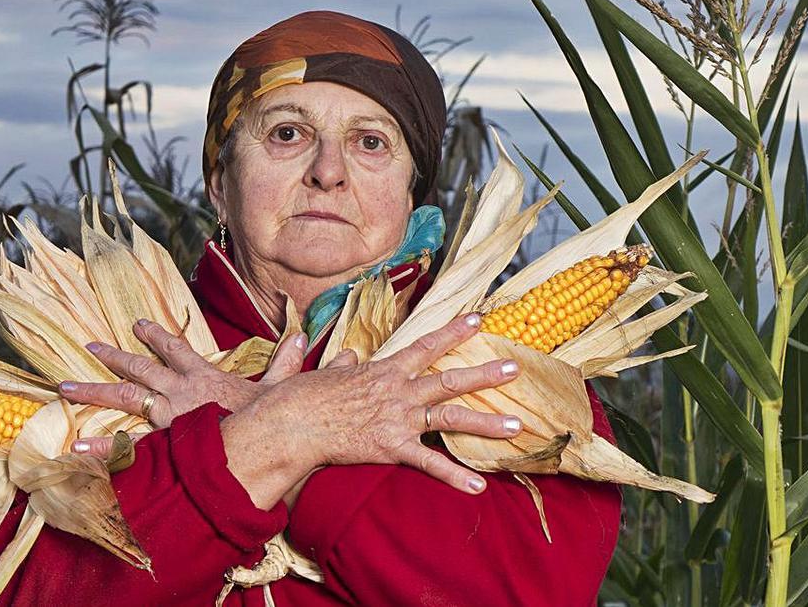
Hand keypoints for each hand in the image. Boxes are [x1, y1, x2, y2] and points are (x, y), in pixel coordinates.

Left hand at [59, 318, 305, 454]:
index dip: (156, 336)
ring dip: (94, 390)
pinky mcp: (166, 440)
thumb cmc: (275, 415)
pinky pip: (128, 442)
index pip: (176, 350)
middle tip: (88, 347)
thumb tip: (301, 336)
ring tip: (65, 387)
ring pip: (125, 397)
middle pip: (140, 369)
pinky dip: (104, 446)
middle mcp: (181, 390)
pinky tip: (77, 446)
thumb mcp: (280, 385)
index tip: (138, 324)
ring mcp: (170, 414)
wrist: (270, 436)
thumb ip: (287, 361)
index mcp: (204, 376)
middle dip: (113, 357)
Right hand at [222, 313, 521, 508]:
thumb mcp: (322, 372)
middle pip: (450, 379)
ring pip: (452, 417)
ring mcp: (398, 418)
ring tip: (516, 425)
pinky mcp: (391, 447)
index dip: (453, 332)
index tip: (478, 320)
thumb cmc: (300, 397)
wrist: (291, 423)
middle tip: (515, 368)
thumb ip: (339, 363)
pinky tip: (479, 486)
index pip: (426, 345)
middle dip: (485, 374)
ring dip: (486, 421)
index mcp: (384, 370)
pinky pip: (429, 462)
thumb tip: (346, 354)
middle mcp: (399, 390)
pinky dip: (454, 475)